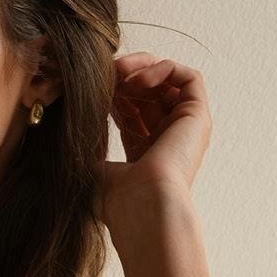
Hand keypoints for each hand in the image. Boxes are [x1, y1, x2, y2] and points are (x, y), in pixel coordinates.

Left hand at [95, 53, 211, 224]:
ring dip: (141, 68)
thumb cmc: (116, 201)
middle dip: (125, 76)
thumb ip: (89, 140)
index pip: (131, 109)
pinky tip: (137, 80)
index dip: (112, 93)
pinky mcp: (198, 116)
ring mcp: (185, 127)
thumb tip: (78, 113)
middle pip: (149, 92)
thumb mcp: (92, 166)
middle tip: (104, 74)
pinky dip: (162, 69)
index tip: (92, 89)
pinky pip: (187, 77)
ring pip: (168, 80)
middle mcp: (169, 139)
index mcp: (146, 152)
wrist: (143, 208)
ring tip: (118, 73)